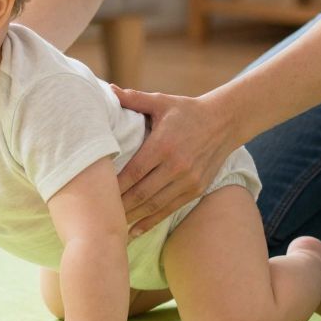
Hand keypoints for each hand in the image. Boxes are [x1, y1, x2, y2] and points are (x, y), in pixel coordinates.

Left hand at [110, 86, 236, 237]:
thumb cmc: (187, 110)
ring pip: (154, 205)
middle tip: (98, 215)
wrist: (225, 121)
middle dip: (119, 206)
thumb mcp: (161, 101)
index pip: (133, 171)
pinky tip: (135, 230)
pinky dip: (151, 222)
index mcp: (163, 144)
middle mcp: (177, 165)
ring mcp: (188, 180)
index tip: (96, 195)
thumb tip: (108, 90)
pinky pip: (169, 209)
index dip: (114, 186)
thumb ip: (134, 99)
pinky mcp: (196, 189)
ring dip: (132, 218)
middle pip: (141, 193)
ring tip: (111, 227)